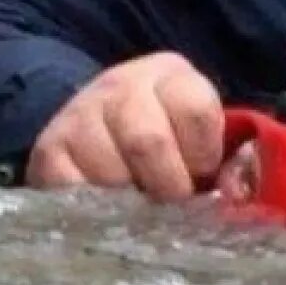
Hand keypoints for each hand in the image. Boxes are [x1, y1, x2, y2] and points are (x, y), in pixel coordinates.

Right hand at [27, 52, 224, 201]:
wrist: (96, 123)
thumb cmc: (166, 134)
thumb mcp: (201, 132)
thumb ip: (231, 159)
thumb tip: (235, 193)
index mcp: (169, 75)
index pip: (195, 109)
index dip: (204, 154)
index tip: (201, 171)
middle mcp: (120, 85)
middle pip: (148, 142)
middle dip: (169, 185)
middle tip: (172, 201)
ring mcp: (79, 115)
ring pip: (110, 171)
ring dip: (132, 201)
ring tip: (140, 201)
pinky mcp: (49, 150)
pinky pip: (73, 191)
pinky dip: (96, 210)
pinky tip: (109, 206)